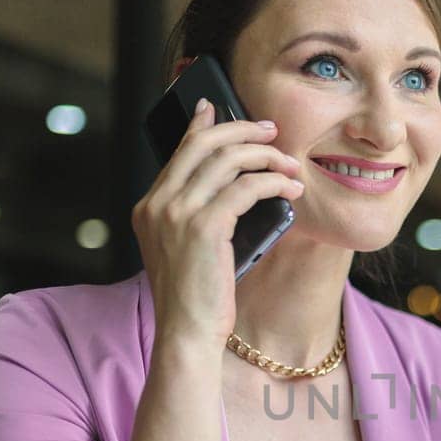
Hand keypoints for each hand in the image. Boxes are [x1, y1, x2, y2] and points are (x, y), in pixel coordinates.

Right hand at [131, 99, 305, 346]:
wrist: (186, 333)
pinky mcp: (204, 227)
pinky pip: (246, 188)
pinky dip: (273, 183)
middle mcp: (158, 204)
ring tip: (291, 166)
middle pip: (204, 144)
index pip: (179, 151)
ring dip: (266, 157)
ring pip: (228, 160)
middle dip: (242, 130)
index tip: (219, 107)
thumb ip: (197, 215)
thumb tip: (236, 184)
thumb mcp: (187, 249)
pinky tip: (291, 191)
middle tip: (272, 131)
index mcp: (149, 207)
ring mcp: (177, 214)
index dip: (203, 125)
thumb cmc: (195, 298)